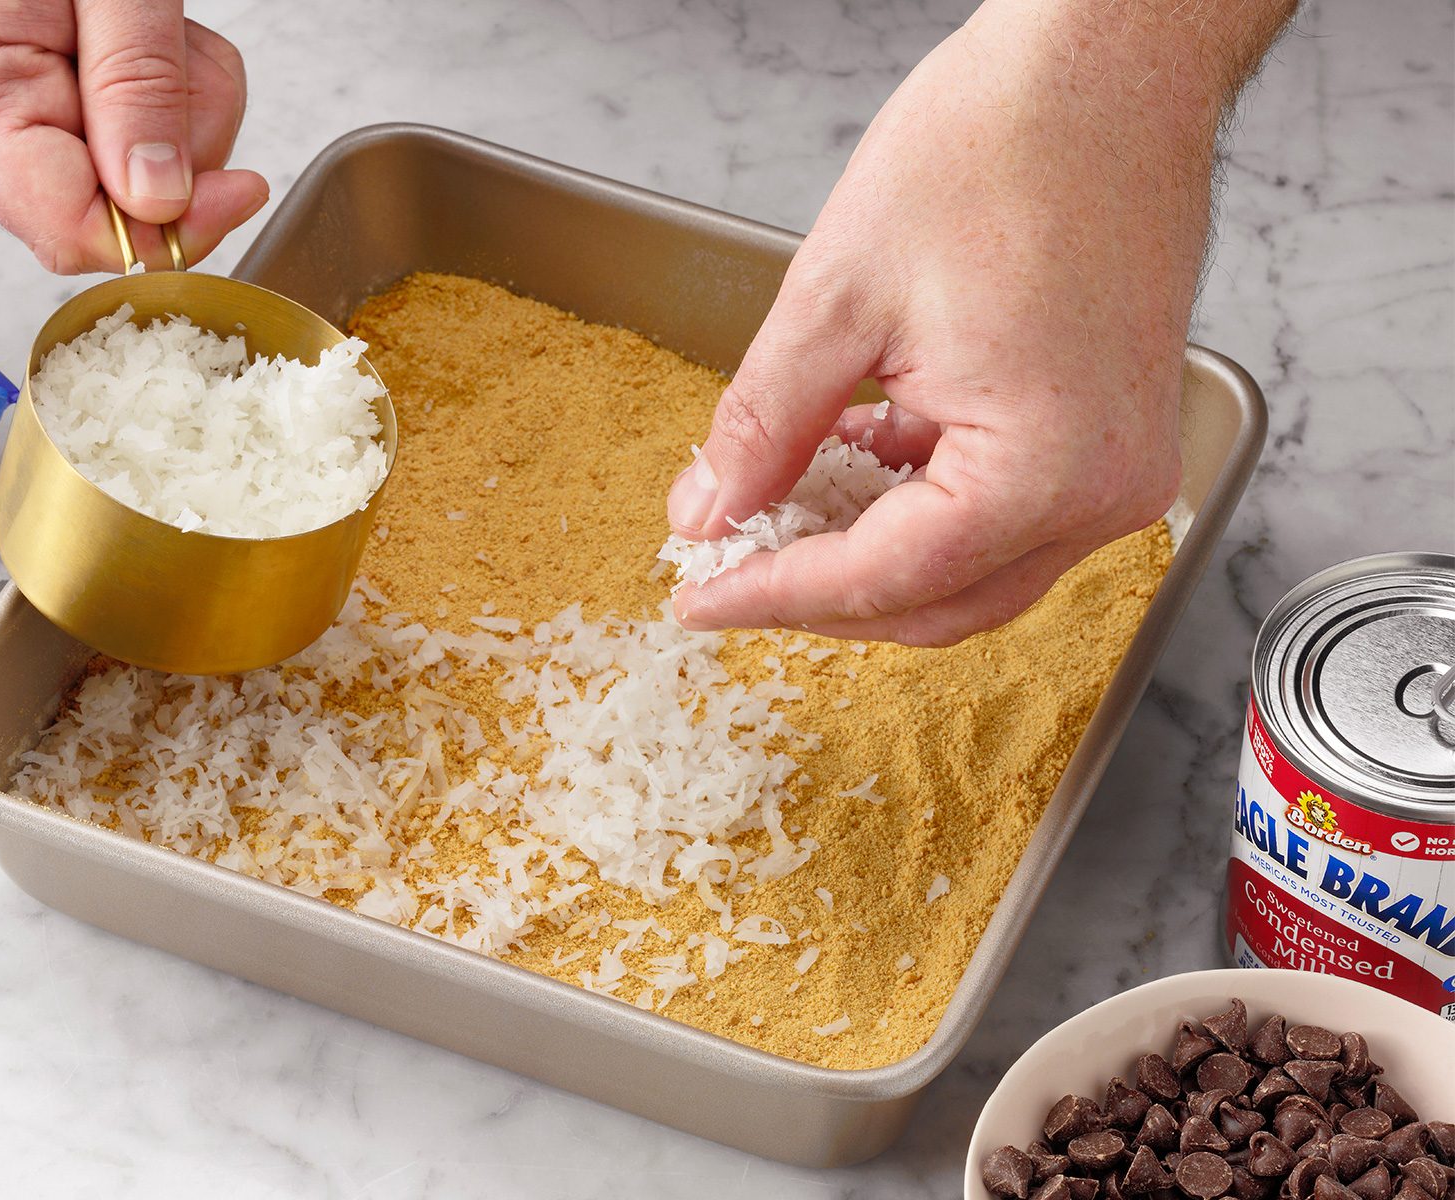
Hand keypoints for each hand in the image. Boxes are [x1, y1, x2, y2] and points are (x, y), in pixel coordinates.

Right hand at [0, 0, 268, 272]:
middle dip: (176, 141)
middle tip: (175, 48)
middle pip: (110, 209)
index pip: (67, 229)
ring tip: (157, 27)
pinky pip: (130, 144)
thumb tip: (157, 203)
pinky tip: (146, 34)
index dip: (164, 229)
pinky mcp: (31, 115)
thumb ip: (137, 87)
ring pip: (134, 179)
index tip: (238, 188)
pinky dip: (168, 93)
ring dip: (182, 106)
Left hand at [666, 0, 1291, 645]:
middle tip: (729, 570)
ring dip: (871, 558)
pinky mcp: (1114, 436)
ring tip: (779, 513)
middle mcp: (1102, 491)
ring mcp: (1120, 468)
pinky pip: (1008, 517)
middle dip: (822, 594)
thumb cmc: (1001, 146)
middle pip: (936, 604)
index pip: (882, 581)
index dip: (773, 595)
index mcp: (1044, 471)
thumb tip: (712, 511)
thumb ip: (762, 426)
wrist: (1106, 64)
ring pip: (972, 574)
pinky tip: (854, 464)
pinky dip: (923, 510)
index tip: (700, 597)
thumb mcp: (836, 297)